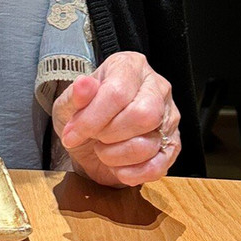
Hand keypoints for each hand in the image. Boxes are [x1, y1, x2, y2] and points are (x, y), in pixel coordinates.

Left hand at [52, 51, 179, 186]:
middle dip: (110, 135)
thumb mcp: (68, 103)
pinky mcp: (172, 145)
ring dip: (116, 156)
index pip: (117, 92)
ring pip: (149, 144)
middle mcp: (156, 87)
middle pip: (143, 116)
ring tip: (104, 149)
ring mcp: (168, 116)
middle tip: (94, 138)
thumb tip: (84, 85)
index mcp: (130, 67)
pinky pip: (159, 166)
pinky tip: (118, 168)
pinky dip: (133, 173)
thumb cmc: (82, 114)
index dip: (92, 119)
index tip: (72, 134)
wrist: (90, 137)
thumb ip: (75, 96)